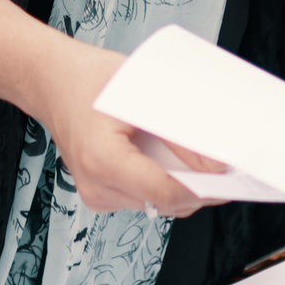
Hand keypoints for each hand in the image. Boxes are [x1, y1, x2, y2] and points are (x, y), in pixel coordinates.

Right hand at [21, 38, 222, 217]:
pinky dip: (162, 182)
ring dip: (181, 186)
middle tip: (224, 166)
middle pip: (164, 204)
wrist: (54, 81)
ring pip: (156, 204)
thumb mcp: (145, 93)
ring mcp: (95, 193)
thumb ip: (181, 132)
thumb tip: (216, 162)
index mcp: (103, 161)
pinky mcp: (99, 193)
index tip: (230, 177)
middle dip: (198, 188)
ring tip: (195, 158)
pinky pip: (143, 197)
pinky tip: (168, 159)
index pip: (167, 194)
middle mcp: (96, 185)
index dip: (205, 188)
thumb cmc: (92, 79)